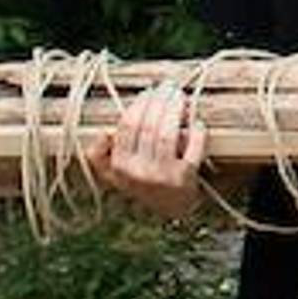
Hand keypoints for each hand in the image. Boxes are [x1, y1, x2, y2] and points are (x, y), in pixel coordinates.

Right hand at [88, 81, 208, 221]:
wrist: (170, 211)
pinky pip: (192, 148)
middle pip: (148, 126)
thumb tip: (103, 133)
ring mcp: (163, 175)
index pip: (127, 126)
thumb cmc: (144, 184)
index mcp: (119, 166)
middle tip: (168, 87)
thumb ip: (100, 155)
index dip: (139, 104)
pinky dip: (196, 132)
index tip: (149, 92)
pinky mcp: (185, 178)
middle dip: (159, 101)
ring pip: (168, 134)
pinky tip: (196, 122)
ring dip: (176, 111)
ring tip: (180, 97)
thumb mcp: (114, 174)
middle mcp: (139, 171)